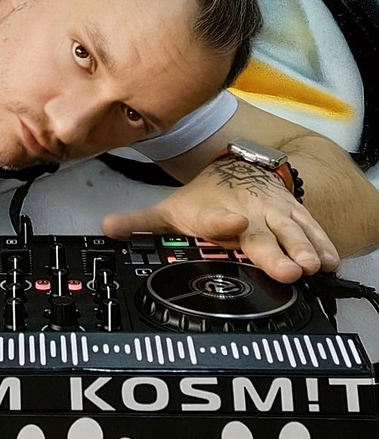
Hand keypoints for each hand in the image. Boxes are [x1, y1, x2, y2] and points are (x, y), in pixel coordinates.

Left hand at [102, 163, 339, 283]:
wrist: (239, 169)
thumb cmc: (206, 198)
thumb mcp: (173, 209)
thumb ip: (142, 221)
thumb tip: (105, 228)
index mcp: (213, 213)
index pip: (214, 218)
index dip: (221, 222)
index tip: (232, 224)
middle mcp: (247, 214)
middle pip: (260, 233)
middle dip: (272, 249)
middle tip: (286, 269)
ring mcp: (274, 214)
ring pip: (291, 231)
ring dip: (303, 248)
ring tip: (312, 267)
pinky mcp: (294, 216)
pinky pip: (311, 230)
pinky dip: (323, 244)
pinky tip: (332, 263)